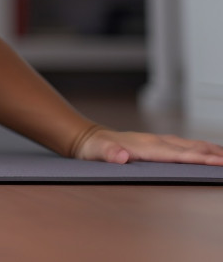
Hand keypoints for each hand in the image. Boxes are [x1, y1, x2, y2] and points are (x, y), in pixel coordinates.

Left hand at [71, 125, 222, 165]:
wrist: (89, 138)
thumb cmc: (94, 148)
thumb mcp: (97, 153)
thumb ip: (108, 154)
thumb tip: (121, 156)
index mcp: (146, 146)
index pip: (178, 154)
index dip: (198, 158)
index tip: (217, 162)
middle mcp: (155, 141)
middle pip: (190, 148)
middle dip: (212, 154)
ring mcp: (157, 141)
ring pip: (190, 145)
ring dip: (209, 150)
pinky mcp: (157, 144)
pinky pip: (184, 146)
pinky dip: (200, 148)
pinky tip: (208, 151)